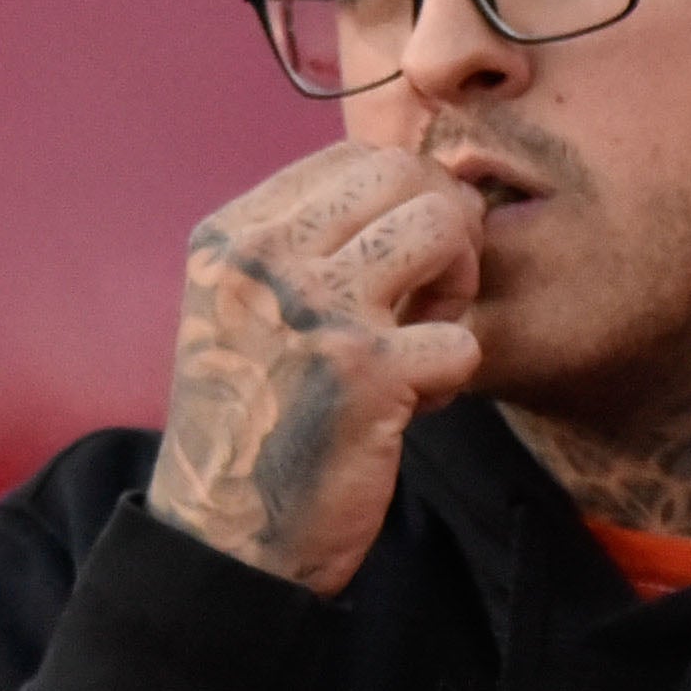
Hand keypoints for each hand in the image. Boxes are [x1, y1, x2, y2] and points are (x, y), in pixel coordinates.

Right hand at [149, 142, 484, 592]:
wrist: (226, 535)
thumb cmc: (253, 421)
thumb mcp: (243, 310)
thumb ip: (302, 246)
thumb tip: (411, 188)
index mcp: (234, 235)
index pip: (353, 156)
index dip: (402, 198)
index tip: (397, 263)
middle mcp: (267, 258)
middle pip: (405, 174)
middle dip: (444, 227)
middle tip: (430, 297)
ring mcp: (317, 310)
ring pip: (444, 227)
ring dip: (457, 286)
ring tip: (426, 339)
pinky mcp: (367, 373)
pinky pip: (464, 337)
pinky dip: (454, 376)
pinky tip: (414, 407)